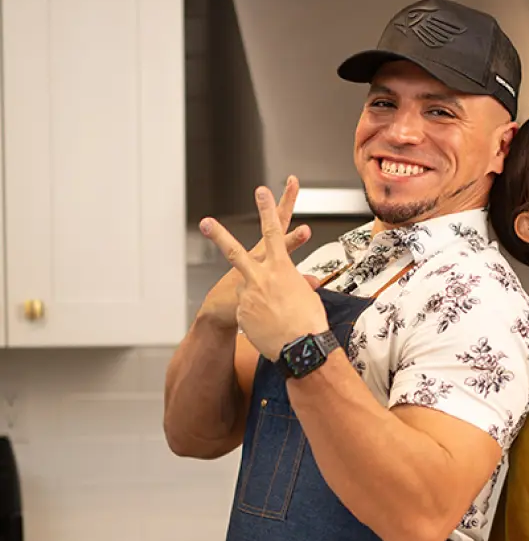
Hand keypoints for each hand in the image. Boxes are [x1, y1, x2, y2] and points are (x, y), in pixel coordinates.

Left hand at [200, 185, 326, 360]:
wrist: (300, 348)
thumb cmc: (310, 322)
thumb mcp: (308, 297)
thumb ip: (301, 286)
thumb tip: (304, 284)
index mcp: (282, 268)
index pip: (274, 231)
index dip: (268, 209)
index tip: (262, 191)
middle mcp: (262, 277)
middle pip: (236, 251)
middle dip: (219, 235)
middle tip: (206, 222)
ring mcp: (249, 295)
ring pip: (245, 288)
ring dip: (254, 296)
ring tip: (268, 311)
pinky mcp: (242, 313)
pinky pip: (248, 310)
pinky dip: (258, 317)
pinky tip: (270, 328)